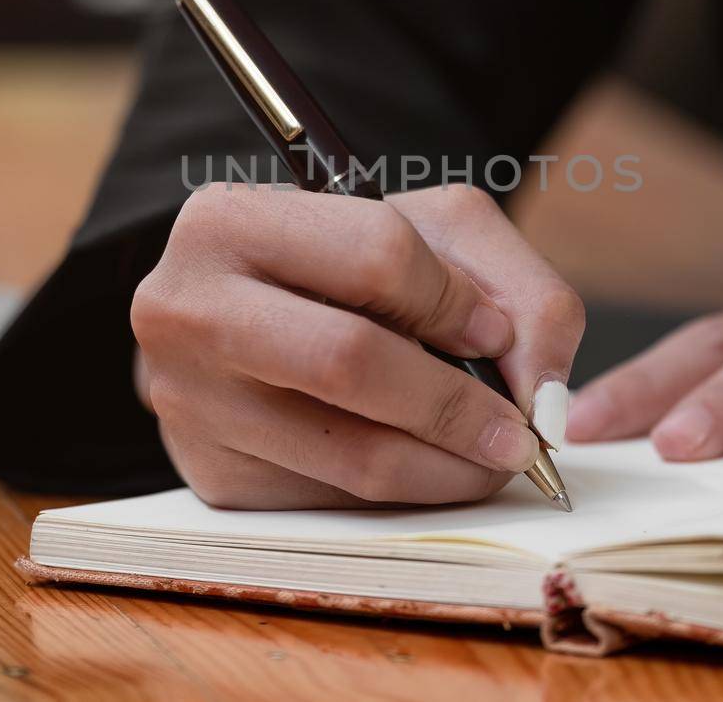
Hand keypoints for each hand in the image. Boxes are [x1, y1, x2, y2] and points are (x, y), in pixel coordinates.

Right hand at [131, 184, 583, 508]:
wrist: (239, 313)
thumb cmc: (342, 263)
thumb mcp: (429, 230)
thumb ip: (514, 285)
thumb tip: (538, 391)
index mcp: (228, 221)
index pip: (375, 256)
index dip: (456, 300)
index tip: (494, 333)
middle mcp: (184, 311)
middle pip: (351, 362)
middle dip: (457, 406)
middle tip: (519, 433)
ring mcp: (188, 403)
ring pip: (351, 456)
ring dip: (448, 467)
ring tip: (491, 456)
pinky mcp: (211, 477)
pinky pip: (334, 501)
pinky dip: (401, 492)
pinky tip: (423, 464)